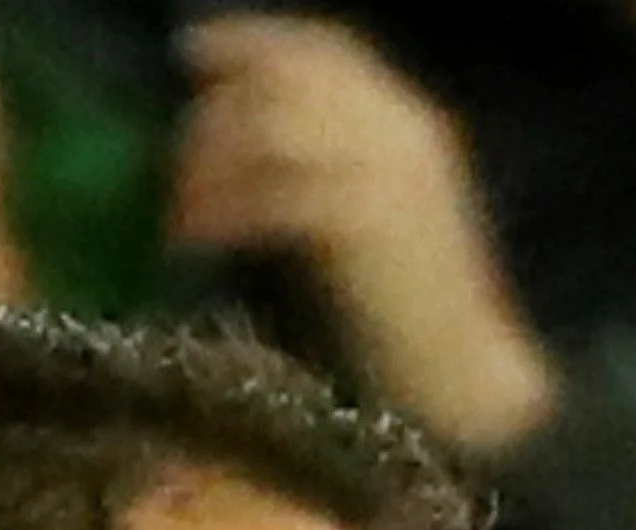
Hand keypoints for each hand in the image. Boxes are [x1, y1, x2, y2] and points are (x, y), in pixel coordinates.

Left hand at [173, 16, 558, 451]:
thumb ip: (315, 166)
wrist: (461, 380)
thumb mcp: (364, 217)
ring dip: (210, 165)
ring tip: (182, 215)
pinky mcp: (365, 220)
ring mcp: (388, 173)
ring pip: (269, 128)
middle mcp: (402, 132)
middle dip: (215, 115)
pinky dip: (222, 210)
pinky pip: (270, 190)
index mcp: (408, 125)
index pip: (324, 49)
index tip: (190, 53)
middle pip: (283, 82)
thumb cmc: (402, 316)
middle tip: (174, 167)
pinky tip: (197, 240)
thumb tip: (223, 135)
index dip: (252, 41)